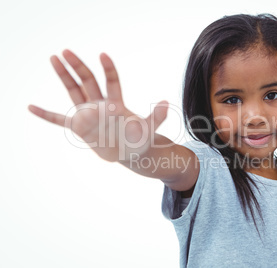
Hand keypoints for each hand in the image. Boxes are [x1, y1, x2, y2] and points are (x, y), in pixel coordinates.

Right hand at [28, 49, 168, 161]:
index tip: (103, 55)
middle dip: (78, 66)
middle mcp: (101, 105)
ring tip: (54, 58)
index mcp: (116, 103)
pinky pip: (60, 120)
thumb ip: (157, 116)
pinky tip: (31, 107)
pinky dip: (46, 115)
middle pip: (87, 81)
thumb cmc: (141, 140)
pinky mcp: (80, 128)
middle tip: (66, 50)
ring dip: (64, 76)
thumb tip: (165, 102)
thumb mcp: (149, 129)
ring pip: (74, 91)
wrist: (132, 154)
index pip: (110, 81)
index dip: (108, 68)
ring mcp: (89, 115)